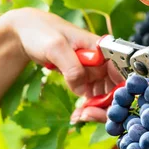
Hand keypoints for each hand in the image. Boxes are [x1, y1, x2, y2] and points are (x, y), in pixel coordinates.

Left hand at [4, 8, 122, 107]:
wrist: (26, 33)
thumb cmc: (42, 32)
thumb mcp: (56, 47)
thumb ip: (72, 67)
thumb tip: (82, 89)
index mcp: (102, 48)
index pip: (122, 74)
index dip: (118, 93)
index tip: (103, 106)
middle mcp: (102, 61)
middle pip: (117, 89)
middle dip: (105, 106)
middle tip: (87, 115)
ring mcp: (94, 71)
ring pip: (105, 97)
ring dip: (95, 110)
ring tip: (79, 116)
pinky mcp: (84, 79)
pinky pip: (92, 98)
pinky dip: (87, 108)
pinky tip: (76, 115)